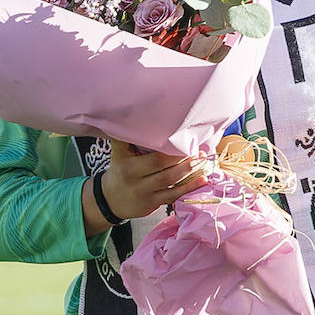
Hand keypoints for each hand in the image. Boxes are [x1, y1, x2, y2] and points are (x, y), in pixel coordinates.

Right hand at [88, 139, 209, 228]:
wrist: (111, 200)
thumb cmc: (120, 170)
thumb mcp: (118, 152)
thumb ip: (127, 136)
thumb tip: (134, 112)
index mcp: (125, 159)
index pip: (145, 148)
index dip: (164, 143)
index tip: (179, 133)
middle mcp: (133, 175)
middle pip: (161, 163)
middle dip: (181, 155)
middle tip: (196, 146)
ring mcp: (143, 191)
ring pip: (169, 180)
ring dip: (188, 169)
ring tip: (201, 159)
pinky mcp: (152, 202)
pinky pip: (173, 195)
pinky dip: (190, 187)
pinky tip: (202, 179)